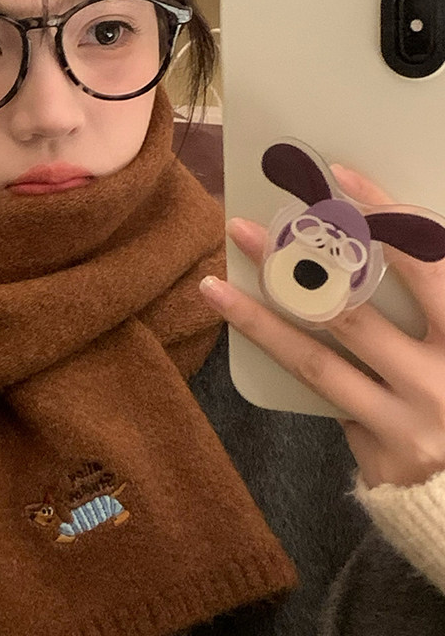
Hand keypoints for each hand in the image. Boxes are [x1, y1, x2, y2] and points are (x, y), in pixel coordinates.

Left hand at [200, 165, 444, 489]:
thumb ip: (430, 303)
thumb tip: (368, 240)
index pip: (428, 263)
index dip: (385, 216)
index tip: (338, 177)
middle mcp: (444, 381)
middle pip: (350, 312)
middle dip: (291, 266)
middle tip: (242, 229)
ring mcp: (411, 424)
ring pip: (315, 363)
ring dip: (259, 320)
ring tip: (214, 287)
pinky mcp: (385, 458)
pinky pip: (330, 404)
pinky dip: (301, 374)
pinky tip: (264, 343)